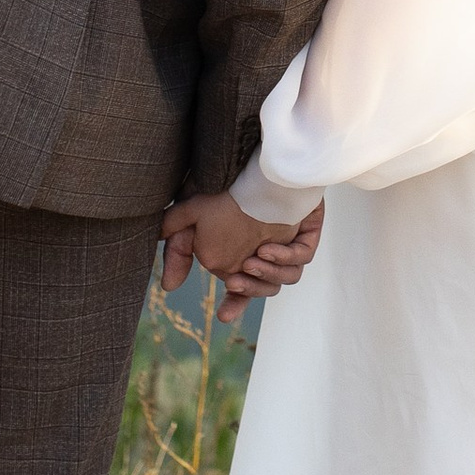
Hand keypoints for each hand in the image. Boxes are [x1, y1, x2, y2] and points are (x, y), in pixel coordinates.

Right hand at [160, 188, 325, 320]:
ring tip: (252, 262)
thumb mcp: (192, 217)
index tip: (223, 315)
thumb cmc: (222, 190)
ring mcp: (289, 246)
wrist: (251, 158)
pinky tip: (268, 249)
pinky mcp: (306, 233)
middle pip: (265, 289)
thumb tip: (168, 286)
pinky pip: (303, 256)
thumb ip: (178, 250)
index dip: (236, 304)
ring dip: (269, 275)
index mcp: (244, 260)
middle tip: (234, 281)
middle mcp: (268, 258)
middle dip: (251, 290)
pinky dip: (287, 258)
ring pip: (286, 278)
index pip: (243, 291)